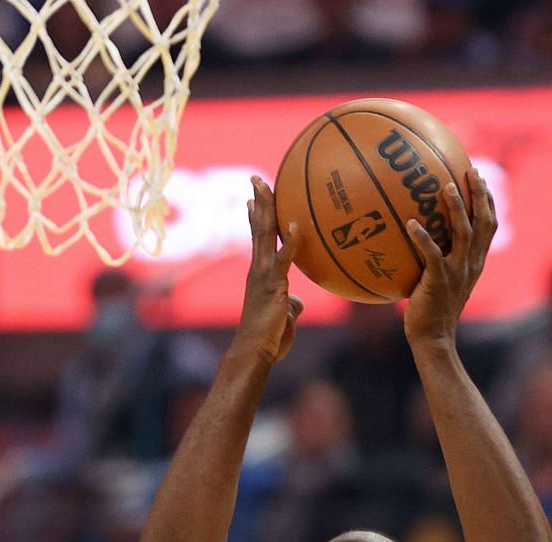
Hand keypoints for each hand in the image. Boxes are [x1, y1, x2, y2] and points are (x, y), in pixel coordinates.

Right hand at [236, 177, 302, 364]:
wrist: (255, 352)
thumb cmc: (269, 340)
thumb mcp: (283, 317)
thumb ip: (290, 305)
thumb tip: (298, 302)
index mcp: (259, 274)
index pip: (257, 240)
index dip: (256, 218)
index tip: (253, 200)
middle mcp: (258, 269)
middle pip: (259, 228)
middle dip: (259, 202)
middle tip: (256, 180)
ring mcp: (263, 275)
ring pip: (265, 235)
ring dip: (265, 209)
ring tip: (263, 186)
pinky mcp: (274, 285)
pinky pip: (284, 259)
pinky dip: (292, 242)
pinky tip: (298, 225)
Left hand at [404, 167, 496, 348]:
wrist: (435, 338)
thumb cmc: (432, 311)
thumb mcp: (442, 282)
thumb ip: (439, 261)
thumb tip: (419, 239)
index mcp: (475, 262)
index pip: (489, 226)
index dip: (488, 202)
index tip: (482, 180)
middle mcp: (471, 263)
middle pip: (482, 221)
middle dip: (479, 194)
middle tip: (470, 170)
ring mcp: (458, 271)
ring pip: (463, 232)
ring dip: (456, 208)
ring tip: (446, 186)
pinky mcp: (439, 280)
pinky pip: (432, 254)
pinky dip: (422, 237)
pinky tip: (410, 223)